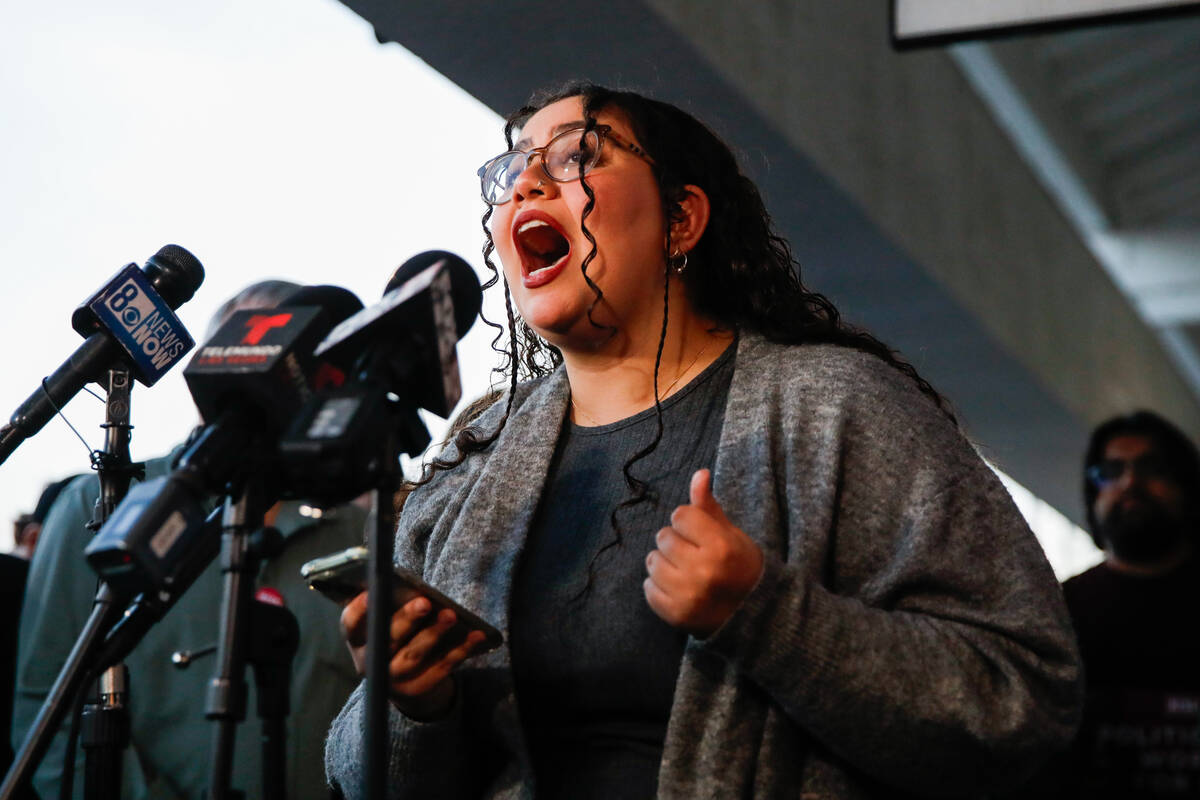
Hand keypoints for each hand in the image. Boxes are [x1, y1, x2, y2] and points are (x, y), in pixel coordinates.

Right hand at [340, 592, 486, 719]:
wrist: (401, 682)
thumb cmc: (395, 636)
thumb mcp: (385, 624)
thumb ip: (392, 608)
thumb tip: (414, 588)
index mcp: (358, 640)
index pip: (350, 625)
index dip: (358, 611)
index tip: (371, 593)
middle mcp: (370, 662)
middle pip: (386, 640)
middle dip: (406, 620)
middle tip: (424, 602)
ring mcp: (393, 679)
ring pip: (414, 655)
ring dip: (434, 634)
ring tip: (451, 615)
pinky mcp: (417, 688)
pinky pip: (441, 668)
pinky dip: (460, 651)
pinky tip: (476, 636)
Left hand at [644, 469, 763, 637]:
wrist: (751, 616)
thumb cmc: (741, 567)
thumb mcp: (731, 534)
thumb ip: (709, 506)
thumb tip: (699, 473)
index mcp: (720, 547)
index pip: (680, 515)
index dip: (688, 522)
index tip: (700, 535)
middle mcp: (703, 571)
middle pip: (663, 536)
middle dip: (675, 542)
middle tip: (692, 554)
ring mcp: (687, 595)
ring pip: (652, 561)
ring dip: (664, 563)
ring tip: (683, 571)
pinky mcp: (675, 614)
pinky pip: (648, 588)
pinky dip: (658, 586)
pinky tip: (677, 588)